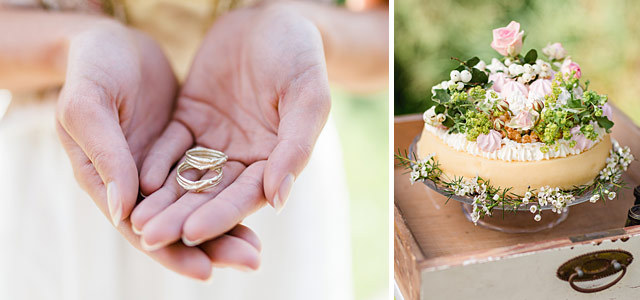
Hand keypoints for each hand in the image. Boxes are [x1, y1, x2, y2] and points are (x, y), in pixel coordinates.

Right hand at [55, 21, 259, 279]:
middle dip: (215, 244)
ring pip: (200, 202)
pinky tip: (260, 200)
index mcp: (106, 183)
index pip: (141, 230)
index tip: (207, 270)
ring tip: (258, 248)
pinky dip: (230, 189)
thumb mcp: (88, 108)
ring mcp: (166, 164)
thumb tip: (123, 212)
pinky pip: (213, 173)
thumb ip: (105, 157)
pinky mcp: (189, 143)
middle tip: (251, 262)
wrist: (111, 39)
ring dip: (228, 224)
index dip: (173, 251)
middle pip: (178, 222)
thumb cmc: (90, 70)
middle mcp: (138, 183)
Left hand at [131, 4, 330, 252]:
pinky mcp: (192, 119)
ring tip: (134, 220)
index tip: (193, 234)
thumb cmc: (300, 55)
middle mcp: (244, 157)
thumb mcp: (308, 97)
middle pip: (210, 194)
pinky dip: (156, 161)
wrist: (273, 15)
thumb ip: (295, 147)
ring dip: (162, 198)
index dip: (220, 216)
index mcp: (276, 159)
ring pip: (186, 176)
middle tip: (149, 236)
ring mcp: (216, 139)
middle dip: (180, 216)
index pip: (245, 196)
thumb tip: (277, 200)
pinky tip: (137, 177)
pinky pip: (172, 145)